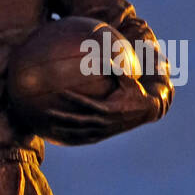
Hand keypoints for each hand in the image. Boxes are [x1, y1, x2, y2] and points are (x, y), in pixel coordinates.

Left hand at [39, 75, 162, 145]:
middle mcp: (105, 121)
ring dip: (65, 130)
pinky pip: (86, 139)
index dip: (73, 98)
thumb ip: (116, 69)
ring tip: (50, 127)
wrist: (147, 111)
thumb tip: (106, 55)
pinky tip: (62, 137)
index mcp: (109, 108)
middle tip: (48, 112)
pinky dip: (74, 138)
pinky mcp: (104, 135)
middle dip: (63, 117)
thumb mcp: (128, 80)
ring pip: (81, 132)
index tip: (60, 92)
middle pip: (80, 121)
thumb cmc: (135, 92)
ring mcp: (104, 130)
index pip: (87, 103)